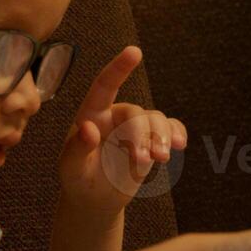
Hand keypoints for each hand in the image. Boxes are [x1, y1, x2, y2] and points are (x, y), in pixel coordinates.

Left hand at [57, 46, 187, 214]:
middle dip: (142, 136)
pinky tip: (179, 145)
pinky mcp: (153, 140)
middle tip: (142, 160)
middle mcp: (116, 116)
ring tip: (161, 158)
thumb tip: (88, 129)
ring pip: (156, 120)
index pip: (104, 86)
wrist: (95, 200)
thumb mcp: (71, 169)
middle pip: (136, 114)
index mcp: (92, 115)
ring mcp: (136, 127)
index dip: (119, 68)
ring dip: (161, 137)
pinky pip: (171, 128)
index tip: (135, 51)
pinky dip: (177, 134)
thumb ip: (77, 149)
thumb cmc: (78, 180)